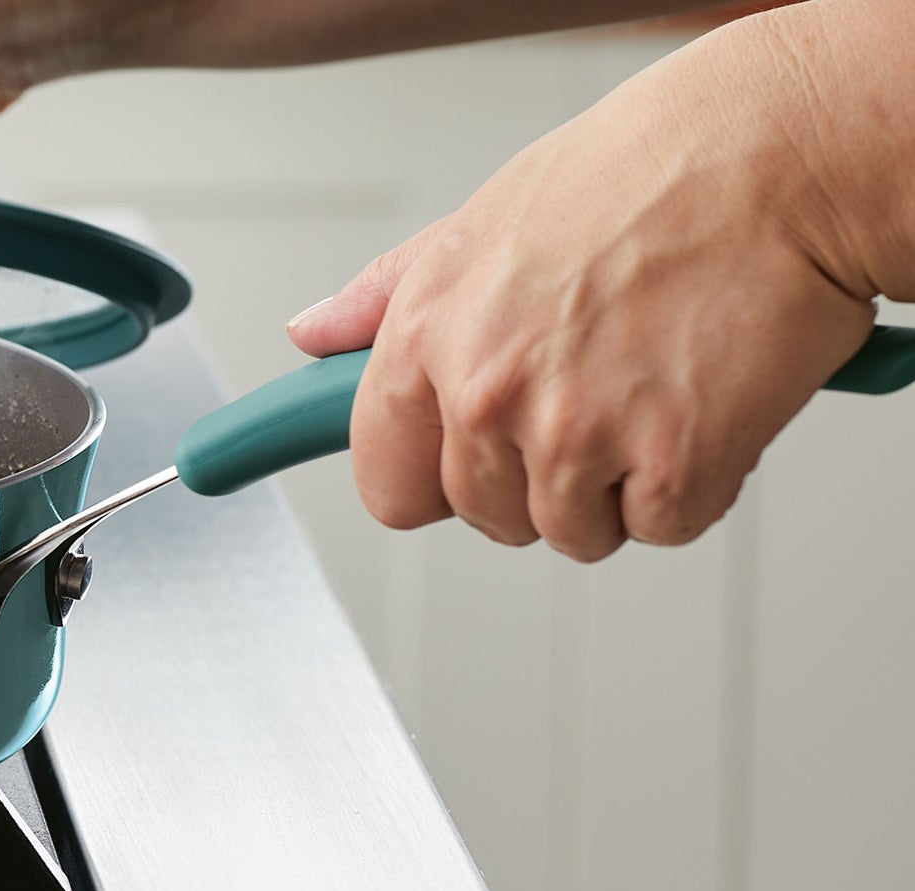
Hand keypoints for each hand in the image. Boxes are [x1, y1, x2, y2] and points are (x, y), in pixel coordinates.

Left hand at [284, 7, 911, 560]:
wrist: (775, 158)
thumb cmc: (642, 177)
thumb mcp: (482, 221)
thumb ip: (388, 294)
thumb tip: (314, 333)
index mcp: (428, 334)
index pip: (387, 481)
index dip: (433, 480)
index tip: (459, 467)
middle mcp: (487, 390)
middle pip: (485, 515)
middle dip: (540, 478)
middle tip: (595, 396)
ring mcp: (576, 433)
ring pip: (574, 532)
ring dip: (620, 486)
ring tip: (653, 388)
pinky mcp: (672, 461)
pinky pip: (664, 526)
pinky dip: (696, 484)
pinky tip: (705, 406)